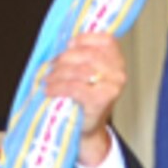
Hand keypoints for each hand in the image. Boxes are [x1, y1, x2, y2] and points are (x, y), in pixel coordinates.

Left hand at [43, 33, 125, 167]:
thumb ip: (83, 57)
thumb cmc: (86, 99)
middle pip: (88, 55)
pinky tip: (50, 90)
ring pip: (79, 71)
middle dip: (65, 59)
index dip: (85, 39)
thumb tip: (63, 44)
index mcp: (118, 62)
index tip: (68, 45)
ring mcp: (112, 87)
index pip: (106, 40)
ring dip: (58, 74)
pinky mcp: (101, 100)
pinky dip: (58, 87)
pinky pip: (74, 87)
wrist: (88, 128)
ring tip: (48, 80)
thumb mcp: (88, 74)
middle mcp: (119, 73)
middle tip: (52, 67)